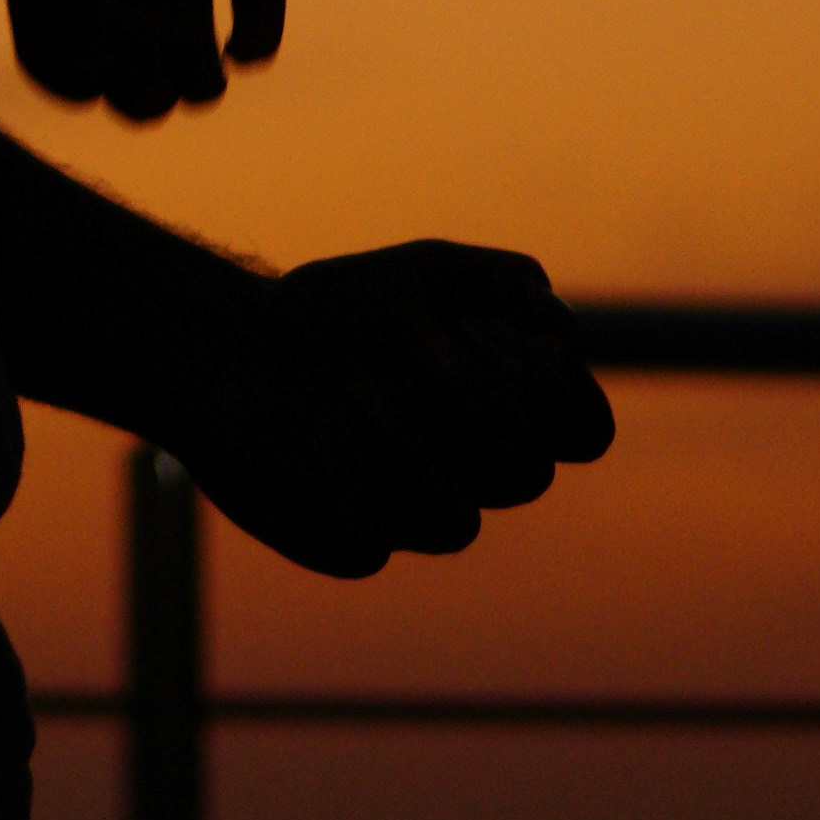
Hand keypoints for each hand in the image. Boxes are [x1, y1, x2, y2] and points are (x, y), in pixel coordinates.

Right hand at [0, 0, 297, 119]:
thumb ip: (78, 27)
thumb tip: (109, 91)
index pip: (58, 64)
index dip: (78, 80)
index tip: (96, 61)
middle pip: (130, 81)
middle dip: (143, 93)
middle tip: (152, 56)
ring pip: (193, 65)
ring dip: (198, 82)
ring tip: (200, 57)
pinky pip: (259, 18)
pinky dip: (256, 42)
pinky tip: (243, 38)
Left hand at [166, 239, 614, 578]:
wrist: (235, 347)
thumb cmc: (341, 311)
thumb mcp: (418, 272)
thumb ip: (496, 279)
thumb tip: (560, 324)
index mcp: (505, 408)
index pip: (585, 431)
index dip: (572, 398)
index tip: (527, 346)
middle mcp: (469, 470)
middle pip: (526, 475)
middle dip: (483, 410)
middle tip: (426, 353)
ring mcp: (412, 512)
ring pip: (455, 525)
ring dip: (406, 449)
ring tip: (349, 388)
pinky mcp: (351, 541)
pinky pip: (368, 547)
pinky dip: (341, 486)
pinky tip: (309, 434)